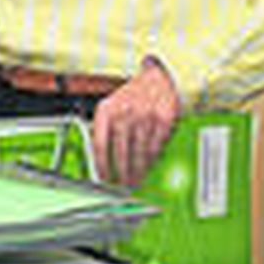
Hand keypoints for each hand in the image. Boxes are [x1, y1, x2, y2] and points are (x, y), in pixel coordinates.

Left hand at [91, 59, 181, 187]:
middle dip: (121, 172)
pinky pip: (156, 147)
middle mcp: (124, 113)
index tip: (103, 178)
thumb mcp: (110, 106)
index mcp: (106, 110)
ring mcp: (145, 117)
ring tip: (135, 180)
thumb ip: (103, 129)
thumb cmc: (130, 96)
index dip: (102, 165)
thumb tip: (100, 159)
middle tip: (122, 184)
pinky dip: (151, 160)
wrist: (157, 78)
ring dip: (137, 170)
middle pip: (121, 152)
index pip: (100, 144)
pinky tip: (147, 166)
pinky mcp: (163, 120)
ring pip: (139, 152)